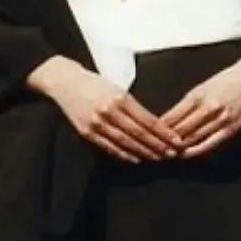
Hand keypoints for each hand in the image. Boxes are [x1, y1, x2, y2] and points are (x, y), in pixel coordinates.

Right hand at [25, 56, 184, 164]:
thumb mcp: (116, 88)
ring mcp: (97, 123)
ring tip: (158, 159)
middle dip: (158, 146)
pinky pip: (109, 147)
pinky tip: (136, 159)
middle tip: (173, 154)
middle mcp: (109, 111)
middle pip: (139, 134)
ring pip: (126, 143)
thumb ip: (132, 105)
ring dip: (144, 153)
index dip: (164, 133)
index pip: (147, 120)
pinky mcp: (87, 132)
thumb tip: (154, 124)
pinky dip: (124, 154)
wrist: (64, 82)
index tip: (177, 141)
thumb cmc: (94, 83)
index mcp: (120, 97)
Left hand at [162, 35, 240, 158]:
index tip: (149, 135)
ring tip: (167, 154)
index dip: (159, 129)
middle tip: (154, 149)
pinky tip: (187, 154)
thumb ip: (186, 103)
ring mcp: (221, 120)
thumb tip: (168, 119)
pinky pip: (210, 144)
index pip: (172, 117)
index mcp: (197, 95)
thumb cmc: (226, 79)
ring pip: (194, 139)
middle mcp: (208, 108)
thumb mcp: (202, 86)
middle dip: (166, 142)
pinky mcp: (231, 129)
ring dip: (179, 149)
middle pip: (181, 131)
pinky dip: (196, 151)